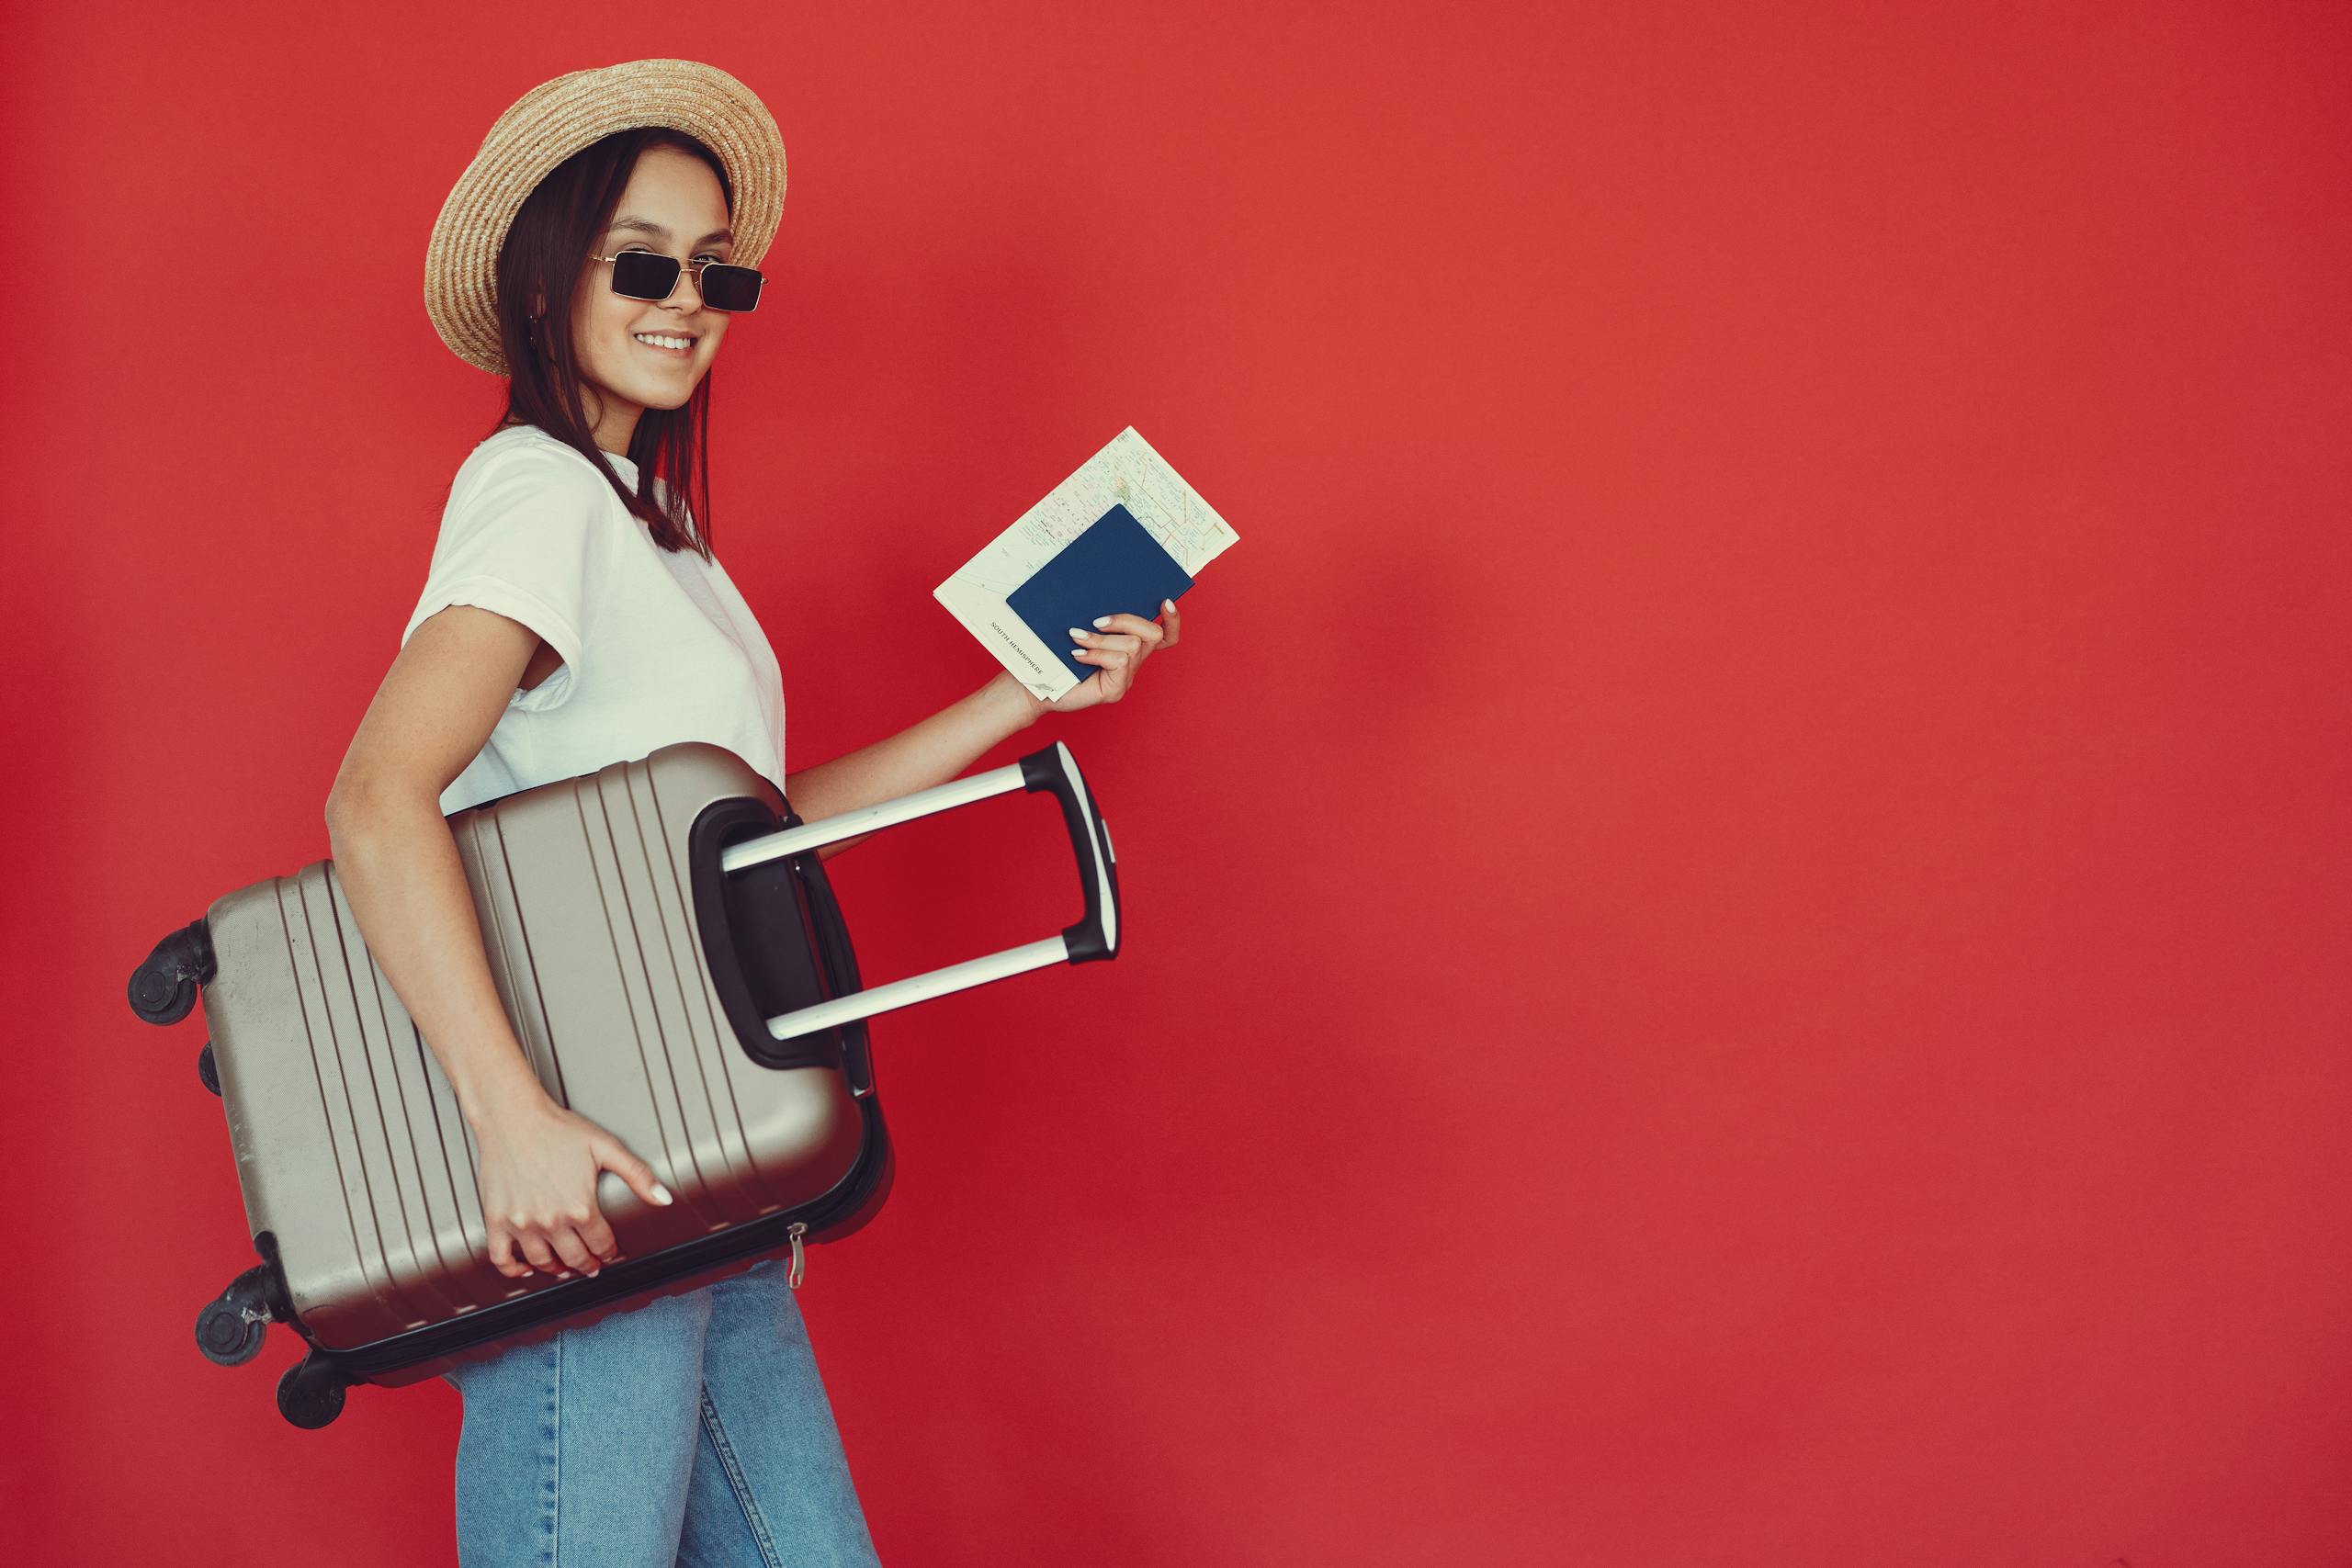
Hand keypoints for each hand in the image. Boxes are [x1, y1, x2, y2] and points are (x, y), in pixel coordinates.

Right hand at [471, 1090, 673, 1280]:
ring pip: (543, 1263)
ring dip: (558, 1270)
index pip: (602, 1245)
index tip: (612, 1254)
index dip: (611, 1252)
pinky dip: (514, 1269)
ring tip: (565, 1267)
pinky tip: (526, 1268)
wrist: (513, 1117)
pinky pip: (501, 1258)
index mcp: (580, 1207)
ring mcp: (521, 1224)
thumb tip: (663, 1198)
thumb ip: (637, 1175)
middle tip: (592, 1265)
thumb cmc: (557, 1129)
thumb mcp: (605, 1147)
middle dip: (588, 1265)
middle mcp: (551, 1221)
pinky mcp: (496, 1220)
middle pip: (575, 1259)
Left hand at [1039, 598, 1181, 715]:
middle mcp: (1132, 663)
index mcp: (1127, 646)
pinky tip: (1077, 655)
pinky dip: (1097, 654)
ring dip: (1102, 639)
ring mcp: (1124, 678)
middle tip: (1097, 621)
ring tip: (1076, 638)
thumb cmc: (1054, 655)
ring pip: (1133, 646)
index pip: (1163, 636)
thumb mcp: (1080, 628)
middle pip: (1153, 634)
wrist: (1034, 685)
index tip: (1165, 601)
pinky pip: (1119, 661)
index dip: (1172, 621)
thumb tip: (1102, 593)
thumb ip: (1097, 618)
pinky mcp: (1115, 690)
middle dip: (1127, 620)